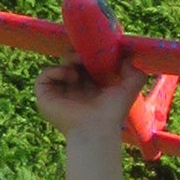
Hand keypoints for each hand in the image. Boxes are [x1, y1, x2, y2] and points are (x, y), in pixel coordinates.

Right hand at [36, 59, 146, 179]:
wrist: (95, 128)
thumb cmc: (111, 112)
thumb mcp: (128, 90)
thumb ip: (135, 74)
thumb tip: (129, 58)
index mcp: (92, 90)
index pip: (87, 67)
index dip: (91, 57)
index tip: (96, 51)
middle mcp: (75, 91)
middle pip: (72, 64)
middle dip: (78, 56)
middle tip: (85, 55)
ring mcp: (59, 94)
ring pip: (59, 67)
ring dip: (68, 61)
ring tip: (78, 66)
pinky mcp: (45, 96)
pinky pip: (44, 75)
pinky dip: (54, 70)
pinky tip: (69, 75)